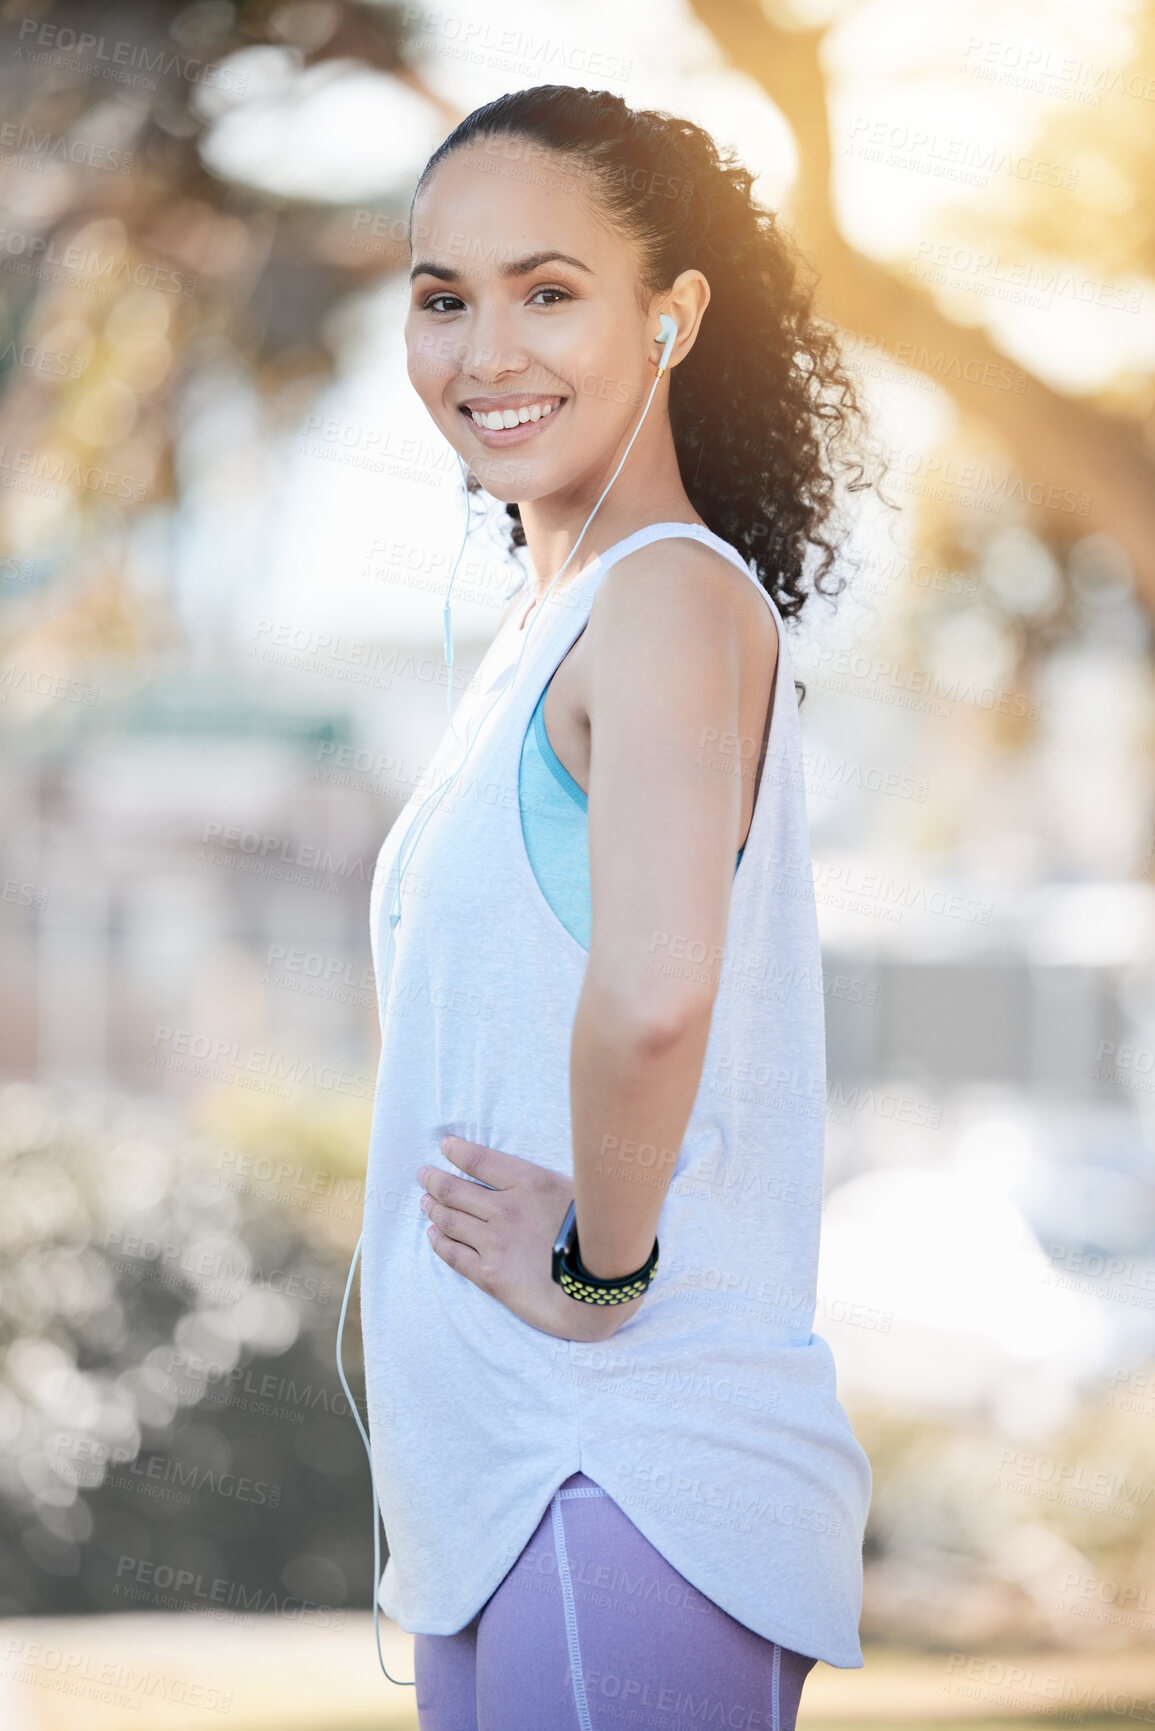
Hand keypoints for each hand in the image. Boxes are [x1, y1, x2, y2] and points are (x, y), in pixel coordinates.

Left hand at [417, 1135, 644, 1342]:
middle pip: (455, 1189)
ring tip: (424, 1201)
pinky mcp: (490, 1275)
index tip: (444, 1145)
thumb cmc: (600, 1237)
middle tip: (423, 1174)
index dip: (457, 1151)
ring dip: (433, 1208)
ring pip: (450, 1219)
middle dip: (434, 1179)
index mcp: (530, 1183)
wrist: (601, 1290)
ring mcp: (495, 1243)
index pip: (479, 1160)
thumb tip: (533, 1173)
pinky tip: (433, 1234)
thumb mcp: (581, 1192)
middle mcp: (506, 1209)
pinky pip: (453, 1255)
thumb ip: (550, 1182)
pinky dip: (438, 1241)